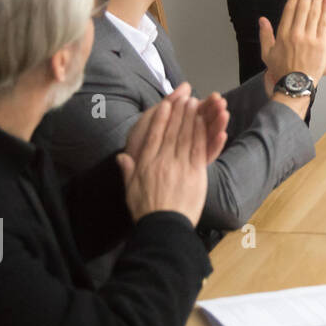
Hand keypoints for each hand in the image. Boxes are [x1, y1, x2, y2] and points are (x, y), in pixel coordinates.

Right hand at [118, 93, 217, 225]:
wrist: (164, 227)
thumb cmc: (146, 211)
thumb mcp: (131, 191)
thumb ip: (128, 171)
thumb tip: (122, 157)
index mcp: (146, 164)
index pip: (153, 136)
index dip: (160, 118)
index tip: (164, 105)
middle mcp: (162, 161)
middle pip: (171, 132)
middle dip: (178, 113)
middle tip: (183, 98)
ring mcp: (180, 166)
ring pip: (186, 137)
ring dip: (190, 118)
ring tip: (194, 104)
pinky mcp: (195, 173)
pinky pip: (198, 148)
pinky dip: (201, 133)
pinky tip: (204, 122)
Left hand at [127, 83, 228, 165]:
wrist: (133, 164)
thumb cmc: (139, 142)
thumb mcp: (151, 118)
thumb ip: (170, 102)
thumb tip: (187, 85)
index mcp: (181, 126)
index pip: (198, 113)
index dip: (207, 104)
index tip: (216, 96)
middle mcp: (189, 139)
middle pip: (206, 123)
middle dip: (215, 112)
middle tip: (222, 103)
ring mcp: (193, 153)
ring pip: (209, 137)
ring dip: (218, 125)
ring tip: (224, 114)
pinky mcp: (195, 167)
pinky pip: (208, 155)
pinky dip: (216, 145)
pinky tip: (222, 135)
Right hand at [260, 0, 325, 89]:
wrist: (295, 84)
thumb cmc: (282, 70)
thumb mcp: (267, 53)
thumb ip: (265, 35)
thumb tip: (262, 20)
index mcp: (282, 35)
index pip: (289, 10)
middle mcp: (295, 34)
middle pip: (302, 8)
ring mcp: (309, 38)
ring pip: (314, 13)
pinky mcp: (320, 44)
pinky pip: (323, 23)